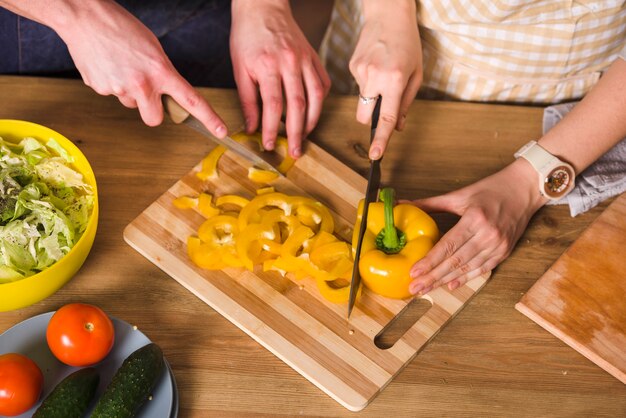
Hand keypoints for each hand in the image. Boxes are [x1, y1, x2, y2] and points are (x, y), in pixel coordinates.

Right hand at [57, 1, 225, 136]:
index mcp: (161, 71)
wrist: (85, 18)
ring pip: (130, 104)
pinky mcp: (100, 89)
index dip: (208, 118)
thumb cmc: (121, 28)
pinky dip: (111, 82)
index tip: (220, 131)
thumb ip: (162, 74)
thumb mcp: (154, 49)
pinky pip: (112, 94)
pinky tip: (107, 64)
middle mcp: (142, 84)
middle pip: (154, 119)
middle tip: (146, 92)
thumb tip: (163, 94)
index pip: (191, 100)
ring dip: (129, 92)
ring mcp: (119, 89)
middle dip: (152, 111)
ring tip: (121, 66)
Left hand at [230, 0, 330, 157]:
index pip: (273, 105)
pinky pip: (323, 84)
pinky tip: (313, 113)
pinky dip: (320, 102)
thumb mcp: (240, 68)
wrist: (263, 7)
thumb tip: (251, 126)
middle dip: (296, 133)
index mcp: (268, 65)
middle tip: (295, 152)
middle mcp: (290, 63)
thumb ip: (248, 99)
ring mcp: (306, 59)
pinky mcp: (314, 57)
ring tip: (305, 136)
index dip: (272, 129)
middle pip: (298, 105)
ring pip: (315, 97)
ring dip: (312, 121)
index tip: (270, 145)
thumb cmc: (247, 36)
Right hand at [349, 0, 420, 159]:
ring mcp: (360, 71)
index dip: (381, 139)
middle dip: (372, 118)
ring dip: (372, 96)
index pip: (386, 118)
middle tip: (384, 104)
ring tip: (384, 73)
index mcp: (395, 80)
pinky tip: (376, 64)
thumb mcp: (416, 73)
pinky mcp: (351, 66)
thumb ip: (407, 102)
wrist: (388, 14)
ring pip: (362, 100)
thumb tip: (398, 126)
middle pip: (364, 116)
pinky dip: (368, 82)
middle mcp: (375, 77)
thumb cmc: (407, 42)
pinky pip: (359, 85)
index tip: (375, 155)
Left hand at [404, 160, 547, 293]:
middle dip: (433, 276)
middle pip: (455, 261)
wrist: (524, 189)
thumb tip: (402, 204)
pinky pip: (482, 269)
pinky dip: (466, 278)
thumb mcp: (459, 195)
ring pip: (468, 269)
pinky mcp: (505, 252)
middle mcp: (488, 235)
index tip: (414, 272)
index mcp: (475, 219)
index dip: (430, 261)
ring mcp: (498, 245)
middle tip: (415, 287)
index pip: (448, 245)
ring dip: (446, 280)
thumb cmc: (491, 189)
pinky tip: (450, 284)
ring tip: (427, 288)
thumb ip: (430, 203)